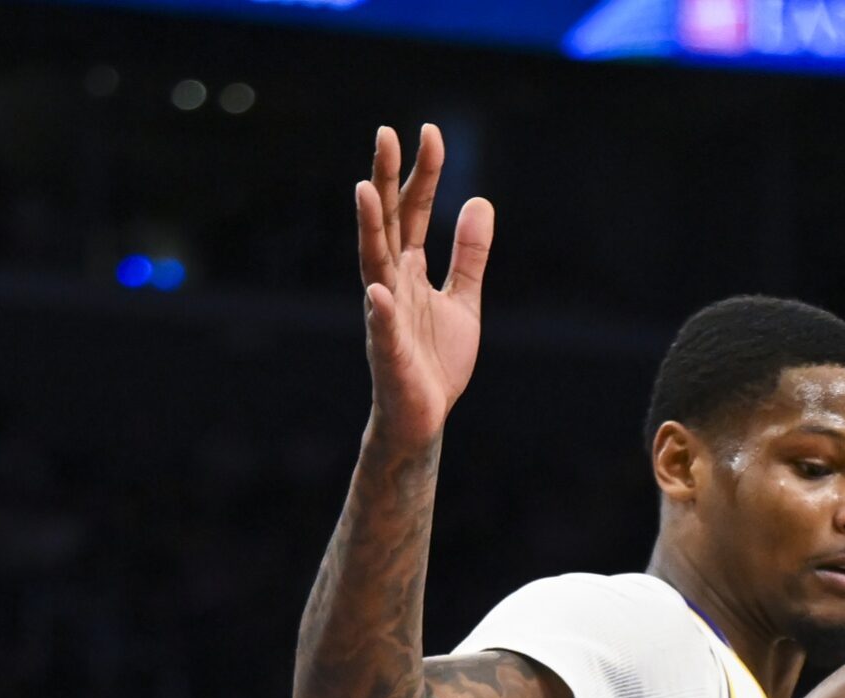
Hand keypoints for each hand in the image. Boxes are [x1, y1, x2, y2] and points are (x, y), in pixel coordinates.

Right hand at [355, 123, 492, 448]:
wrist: (422, 417)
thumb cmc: (436, 359)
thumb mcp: (465, 300)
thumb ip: (470, 255)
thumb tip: (480, 202)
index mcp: (410, 270)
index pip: (414, 211)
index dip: (423, 174)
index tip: (430, 132)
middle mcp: (391, 283)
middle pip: (387, 223)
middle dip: (386, 180)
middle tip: (386, 133)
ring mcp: (386, 315)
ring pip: (374, 264)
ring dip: (368, 228)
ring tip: (364, 190)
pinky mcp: (390, 354)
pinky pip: (382, 330)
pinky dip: (379, 311)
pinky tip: (377, 290)